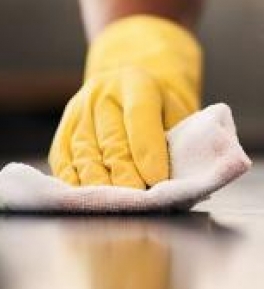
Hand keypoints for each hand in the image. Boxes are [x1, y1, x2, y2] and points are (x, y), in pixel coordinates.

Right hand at [49, 16, 200, 188]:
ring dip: (100, 184)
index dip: (148, 149)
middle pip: (111, 139)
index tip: (157, 179)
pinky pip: (64, 162)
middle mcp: (102, 94)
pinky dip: (76, 184)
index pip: (140, 114)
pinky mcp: (62, 132)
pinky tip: (90, 200)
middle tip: (138, 200)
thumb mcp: (176, 114)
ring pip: (85, 154)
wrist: (132, 92)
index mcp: (137, 83)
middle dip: (125, 174)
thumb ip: (175, 139)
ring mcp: (78, 112)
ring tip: (116, 205)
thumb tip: (172, 179)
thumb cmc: (162, 111)